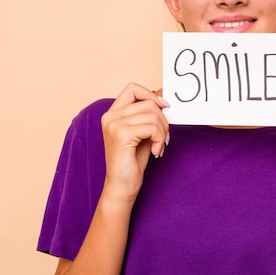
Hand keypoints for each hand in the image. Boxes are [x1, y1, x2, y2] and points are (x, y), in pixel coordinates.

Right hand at [100, 83, 169, 202]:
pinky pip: (152, 128)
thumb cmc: (132, 161)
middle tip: (164, 137)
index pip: (133, 88)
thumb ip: (148, 115)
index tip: (164, 107)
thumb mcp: (142, 133)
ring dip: (163, 132)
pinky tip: (156, 152)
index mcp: (113, 113)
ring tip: (159, 146)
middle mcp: (110, 116)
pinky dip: (160, 140)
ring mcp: (114, 124)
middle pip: (148, 103)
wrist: (122, 186)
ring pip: (153, 115)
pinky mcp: (121, 135)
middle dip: (163, 120)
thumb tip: (165, 98)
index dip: (151, 94)